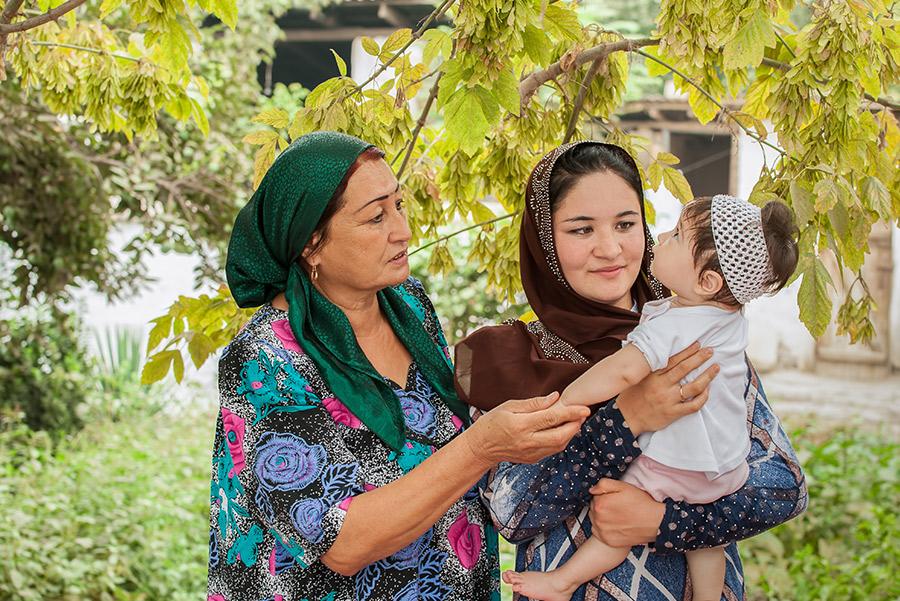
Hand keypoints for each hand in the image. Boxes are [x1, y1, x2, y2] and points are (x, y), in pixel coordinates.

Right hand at [464, 392, 589, 467]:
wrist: (481, 447)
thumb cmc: (492, 423)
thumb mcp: (509, 406)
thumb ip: (533, 403)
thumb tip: (554, 398)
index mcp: (520, 425)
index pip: (550, 418)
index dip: (570, 413)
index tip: (584, 408)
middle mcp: (527, 441)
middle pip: (560, 436)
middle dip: (575, 425)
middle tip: (583, 414)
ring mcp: (530, 453)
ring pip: (559, 445)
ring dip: (571, 433)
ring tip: (575, 420)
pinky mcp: (532, 459)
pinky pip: (553, 450)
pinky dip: (561, 439)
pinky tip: (562, 430)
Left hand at [589, 478, 664, 546]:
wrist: (656, 522)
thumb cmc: (641, 504)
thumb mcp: (623, 486)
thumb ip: (604, 484)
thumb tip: (592, 490)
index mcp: (600, 504)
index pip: (594, 496)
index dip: (604, 495)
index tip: (613, 497)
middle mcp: (599, 519)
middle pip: (594, 508)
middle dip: (603, 506)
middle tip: (617, 506)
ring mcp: (603, 532)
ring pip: (595, 520)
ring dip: (602, 517)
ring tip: (618, 516)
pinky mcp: (609, 541)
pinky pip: (599, 532)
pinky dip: (604, 529)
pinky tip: (616, 525)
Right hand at [616, 342, 717, 435]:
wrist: (625, 418)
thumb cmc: (630, 396)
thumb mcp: (637, 378)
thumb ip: (649, 368)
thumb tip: (658, 354)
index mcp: (653, 376)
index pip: (673, 360)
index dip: (687, 351)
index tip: (697, 344)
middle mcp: (662, 386)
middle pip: (685, 369)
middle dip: (699, 358)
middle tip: (710, 351)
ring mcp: (668, 400)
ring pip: (693, 386)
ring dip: (707, 376)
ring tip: (715, 368)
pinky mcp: (673, 413)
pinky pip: (693, 405)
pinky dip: (703, 397)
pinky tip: (707, 390)